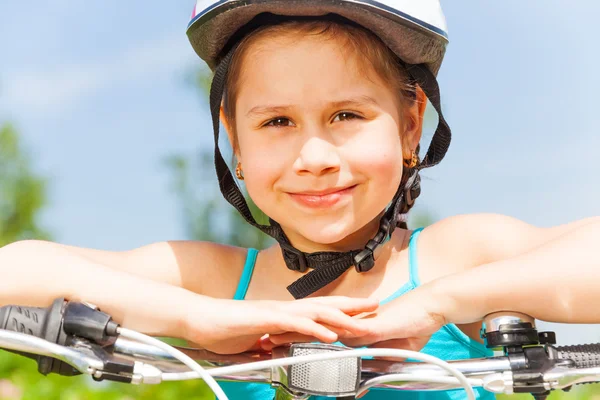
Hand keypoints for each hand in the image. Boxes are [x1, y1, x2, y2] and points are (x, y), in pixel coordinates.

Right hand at [182, 296, 377, 353]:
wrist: (197, 319)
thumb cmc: (221, 329)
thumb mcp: (252, 344)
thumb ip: (268, 346)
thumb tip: (278, 354)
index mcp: (282, 316)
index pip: (317, 312)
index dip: (339, 311)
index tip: (360, 312)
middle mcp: (283, 310)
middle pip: (324, 305)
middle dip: (351, 306)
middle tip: (375, 304)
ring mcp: (275, 313)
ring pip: (315, 312)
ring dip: (340, 316)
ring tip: (363, 319)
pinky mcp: (265, 319)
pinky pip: (295, 324)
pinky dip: (316, 329)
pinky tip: (331, 335)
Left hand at [266, 282, 453, 351]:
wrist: (432, 306)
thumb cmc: (413, 322)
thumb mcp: (393, 347)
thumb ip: (379, 354)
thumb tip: (373, 363)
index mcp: (353, 328)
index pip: (320, 333)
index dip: (299, 336)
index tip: (279, 341)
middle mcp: (352, 324)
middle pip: (315, 329)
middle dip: (290, 333)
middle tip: (266, 337)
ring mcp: (361, 324)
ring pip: (325, 329)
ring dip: (302, 334)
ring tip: (279, 338)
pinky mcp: (373, 326)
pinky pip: (350, 332)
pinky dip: (333, 335)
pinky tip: (317, 340)